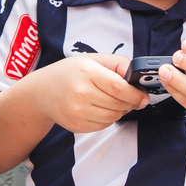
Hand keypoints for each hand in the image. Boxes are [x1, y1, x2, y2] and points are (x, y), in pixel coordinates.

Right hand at [28, 53, 149, 132]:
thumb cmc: (70, 73)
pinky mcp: (76, 126)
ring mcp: (77, 112)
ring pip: (113, 117)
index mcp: (87, 72)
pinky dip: (108, 119)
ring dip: (119, 111)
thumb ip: (117, 63)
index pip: (119, 88)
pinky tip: (100, 109)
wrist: (42, 92)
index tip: (144, 97)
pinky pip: (103, 126)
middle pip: (118, 104)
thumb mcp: (92, 59)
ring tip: (112, 101)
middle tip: (132, 99)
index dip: (136, 95)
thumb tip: (136, 76)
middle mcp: (81, 93)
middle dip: (130, 103)